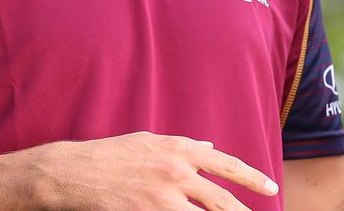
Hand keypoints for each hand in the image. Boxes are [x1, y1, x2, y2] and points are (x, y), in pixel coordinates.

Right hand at [26, 131, 277, 210]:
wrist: (73, 172)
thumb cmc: (109, 155)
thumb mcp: (147, 142)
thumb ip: (181, 145)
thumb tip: (209, 146)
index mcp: (178, 149)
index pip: (226, 164)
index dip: (252, 178)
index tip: (271, 187)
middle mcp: (177, 171)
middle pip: (223, 201)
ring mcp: (163, 196)